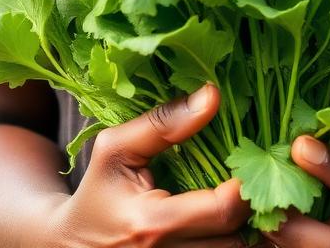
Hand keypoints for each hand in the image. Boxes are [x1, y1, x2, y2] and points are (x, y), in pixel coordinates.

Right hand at [40, 84, 250, 246]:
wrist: (70, 244)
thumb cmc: (97, 190)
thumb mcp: (117, 147)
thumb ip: (164, 123)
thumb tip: (213, 96)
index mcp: (151, 225)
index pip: (223, 211)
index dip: (247, 185)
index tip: (251, 159)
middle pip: (237, 239)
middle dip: (253, 206)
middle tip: (259, 176)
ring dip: (246, 227)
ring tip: (251, 196)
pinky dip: (232, 240)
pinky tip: (231, 218)